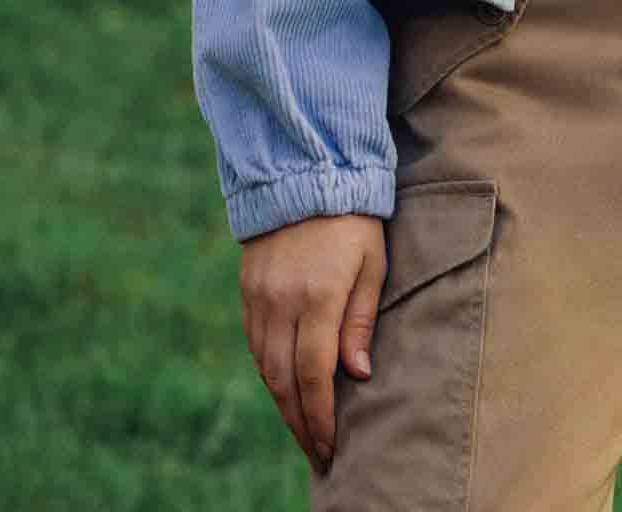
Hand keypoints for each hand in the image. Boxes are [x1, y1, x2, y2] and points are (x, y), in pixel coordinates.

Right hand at [239, 212, 388, 477]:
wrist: (307, 170)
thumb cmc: (353, 218)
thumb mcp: (372, 263)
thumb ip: (361, 319)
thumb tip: (357, 374)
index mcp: (317, 297)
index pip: (313, 375)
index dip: (320, 416)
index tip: (329, 446)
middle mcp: (281, 301)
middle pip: (283, 380)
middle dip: (299, 421)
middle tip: (316, 451)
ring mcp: (259, 295)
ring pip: (264, 365)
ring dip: (282, 401)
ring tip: (302, 426)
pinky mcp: (248, 287)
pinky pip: (254, 342)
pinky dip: (268, 370)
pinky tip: (283, 385)